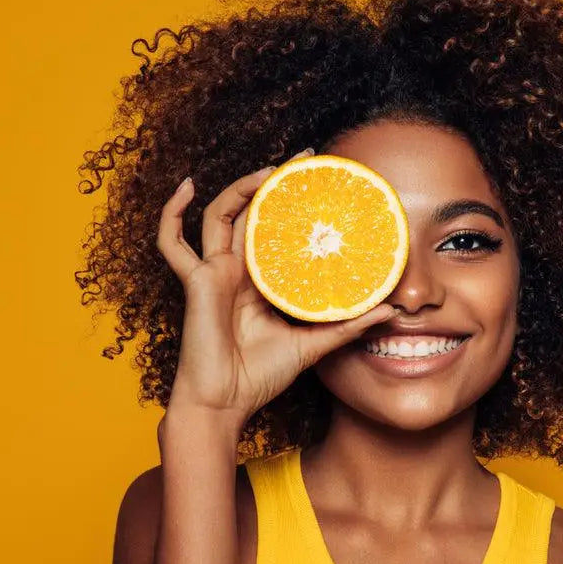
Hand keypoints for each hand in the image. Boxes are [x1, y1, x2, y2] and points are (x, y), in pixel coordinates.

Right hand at [155, 149, 396, 423]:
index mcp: (261, 281)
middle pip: (252, 211)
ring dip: (243, 187)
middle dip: (275, 182)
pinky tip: (187, 187)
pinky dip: (172, 213)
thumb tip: (390, 311)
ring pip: (221, 214)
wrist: (224, 403)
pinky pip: (172, 243)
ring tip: (270, 170)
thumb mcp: (313, 345)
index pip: (277, 230)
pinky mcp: (196, 281)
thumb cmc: (259, 377)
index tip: (321, 181)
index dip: (294, 205)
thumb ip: (347, 326)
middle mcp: (236, 270)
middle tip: (305, 160)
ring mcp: (213, 272)